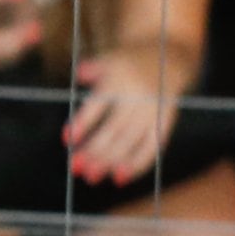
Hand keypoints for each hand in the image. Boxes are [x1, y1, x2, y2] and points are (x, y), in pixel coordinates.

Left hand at [66, 42, 182, 183]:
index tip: (66, 140)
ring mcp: (154, 110)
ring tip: (91, 177)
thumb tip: (81, 73)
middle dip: (95, 150)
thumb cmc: (126, 63)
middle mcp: (139, 96)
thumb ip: (92, 68)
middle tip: (75, 168)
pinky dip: (138, 164)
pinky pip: (154, 146)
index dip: (83, 122)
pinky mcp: (166, 121)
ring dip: (112, 161)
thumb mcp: (109, 58)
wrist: (169, 57)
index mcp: (121, 78)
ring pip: (132, 140)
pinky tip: (119, 178)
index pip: (99, 103)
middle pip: (116, 127)